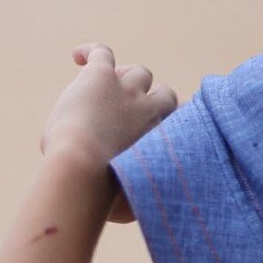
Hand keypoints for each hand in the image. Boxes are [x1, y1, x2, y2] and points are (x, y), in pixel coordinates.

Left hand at [41, 43, 177, 221]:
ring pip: (139, 72)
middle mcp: (152, 111)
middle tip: (127, 111)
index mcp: (164, 139)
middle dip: (150, 101)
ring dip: (126, 78)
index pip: (183, 123)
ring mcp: (128, 91)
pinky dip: (91, 52)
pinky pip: (102, 52)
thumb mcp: (132, 205)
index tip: (161, 134)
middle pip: (165, 95)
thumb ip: (138, 198)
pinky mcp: (101, 77)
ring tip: (105, 88)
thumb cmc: (107, 196)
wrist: (85, 171)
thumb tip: (136, 210)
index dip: (171, 125)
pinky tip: (78, 58)